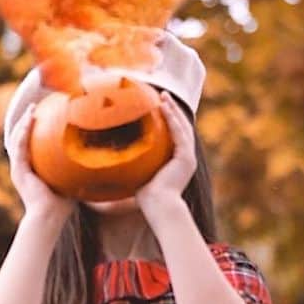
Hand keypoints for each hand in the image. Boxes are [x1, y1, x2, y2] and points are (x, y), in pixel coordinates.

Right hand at [8, 103, 73, 224]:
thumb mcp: (70, 180)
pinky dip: (24, 131)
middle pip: (19, 138)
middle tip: (35, 106)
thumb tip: (98, 157)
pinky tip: (31, 117)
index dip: (32, 130)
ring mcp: (18, 169)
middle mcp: (22, 168)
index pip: (28, 146)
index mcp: (31, 170)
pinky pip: (20, 146)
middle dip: (25, 121)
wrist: (49, 218)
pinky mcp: (19, 170)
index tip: (41, 115)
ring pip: (16, 139)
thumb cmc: (61, 205)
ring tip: (32, 107)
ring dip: (23, 121)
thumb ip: (77, 168)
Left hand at [136, 91, 196, 212]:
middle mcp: (186, 158)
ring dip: (172, 110)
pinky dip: (172, 118)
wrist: (158, 207)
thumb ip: (136, 164)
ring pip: (181, 126)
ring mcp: (188, 157)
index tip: (159, 107)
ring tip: (163, 96)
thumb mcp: (140, 175)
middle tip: (162, 95)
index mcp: (178, 162)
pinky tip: (164, 106)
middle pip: (181, 127)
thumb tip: (115, 159)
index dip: (169, 120)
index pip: (175, 136)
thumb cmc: (147, 198)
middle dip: (172, 110)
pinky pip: (179, 132)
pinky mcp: (186, 157)